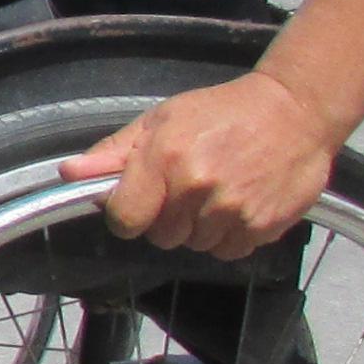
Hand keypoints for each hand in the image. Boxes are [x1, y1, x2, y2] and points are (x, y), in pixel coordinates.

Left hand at [61, 70, 339, 260]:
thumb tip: (69, 173)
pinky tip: (239, 202)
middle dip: (168, 218)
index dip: (127, 216)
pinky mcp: (262, 227)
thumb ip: (114, 152)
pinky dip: (230, 235)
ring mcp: (232, 211)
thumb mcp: (162, 120)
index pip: (125, 220)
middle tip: (188, 186)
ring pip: (195, 246)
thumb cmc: (222, 112)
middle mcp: (197, 187)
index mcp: (165, 158)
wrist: (294, 111)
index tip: (139, 202)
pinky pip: (228, 251)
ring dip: (200, 227)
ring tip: (217, 191)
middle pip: (161, 237)